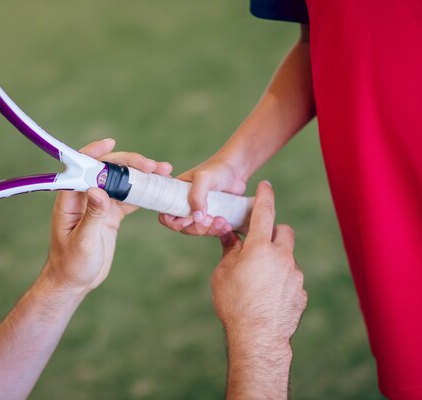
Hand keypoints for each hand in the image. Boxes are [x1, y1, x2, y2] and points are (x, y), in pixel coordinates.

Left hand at [45, 138, 171, 293]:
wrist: (75, 282)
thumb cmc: (72, 264)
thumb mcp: (83, 241)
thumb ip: (92, 215)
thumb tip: (99, 190)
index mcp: (71, 200)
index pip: (83, 168)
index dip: (95, 152)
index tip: (111, 142)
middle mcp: (85, 197)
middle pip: (108, 171)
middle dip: (129, 163)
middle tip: (152, 165)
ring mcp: (99, 204)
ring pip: (121, 182)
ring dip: (141, 175)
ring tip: (163, 171)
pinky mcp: (110, 215)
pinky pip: (128, 198)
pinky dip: (144, 192)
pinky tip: (159, 188)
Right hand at [158, 158, 246, 235]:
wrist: (237, 169)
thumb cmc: (217, 169)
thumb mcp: (204, 178)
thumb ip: (197, 196)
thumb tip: (196, 218)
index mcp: (175, 195)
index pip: (166, 216)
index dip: (175, 223)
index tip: (189, 220)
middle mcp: (184, 205)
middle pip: (184, 227)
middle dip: (198, 228)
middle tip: (211, 219)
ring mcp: (198, 212)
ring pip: (198, 230)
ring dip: (210, 230)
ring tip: (223, 222)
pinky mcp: (211, 217)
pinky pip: (210, 231)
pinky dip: (218, 231)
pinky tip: (227, 226)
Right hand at [211, 181, 306, 343]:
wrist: (258, 337)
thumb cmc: (234, 303)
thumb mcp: (223, 273)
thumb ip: (229, 250)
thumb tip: (228, 235)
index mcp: (259, 248)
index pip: (263, 213)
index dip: (264, 196)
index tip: (266, 185)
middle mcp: (281, 257)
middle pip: (284, 232)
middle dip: (274, 232)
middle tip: (259, 244)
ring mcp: (294, 276)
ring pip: (287, 258)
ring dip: (275, 262)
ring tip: (258, 282)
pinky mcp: (301, 293)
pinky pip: (291, 280)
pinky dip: (281, 282)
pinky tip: (267, 298)